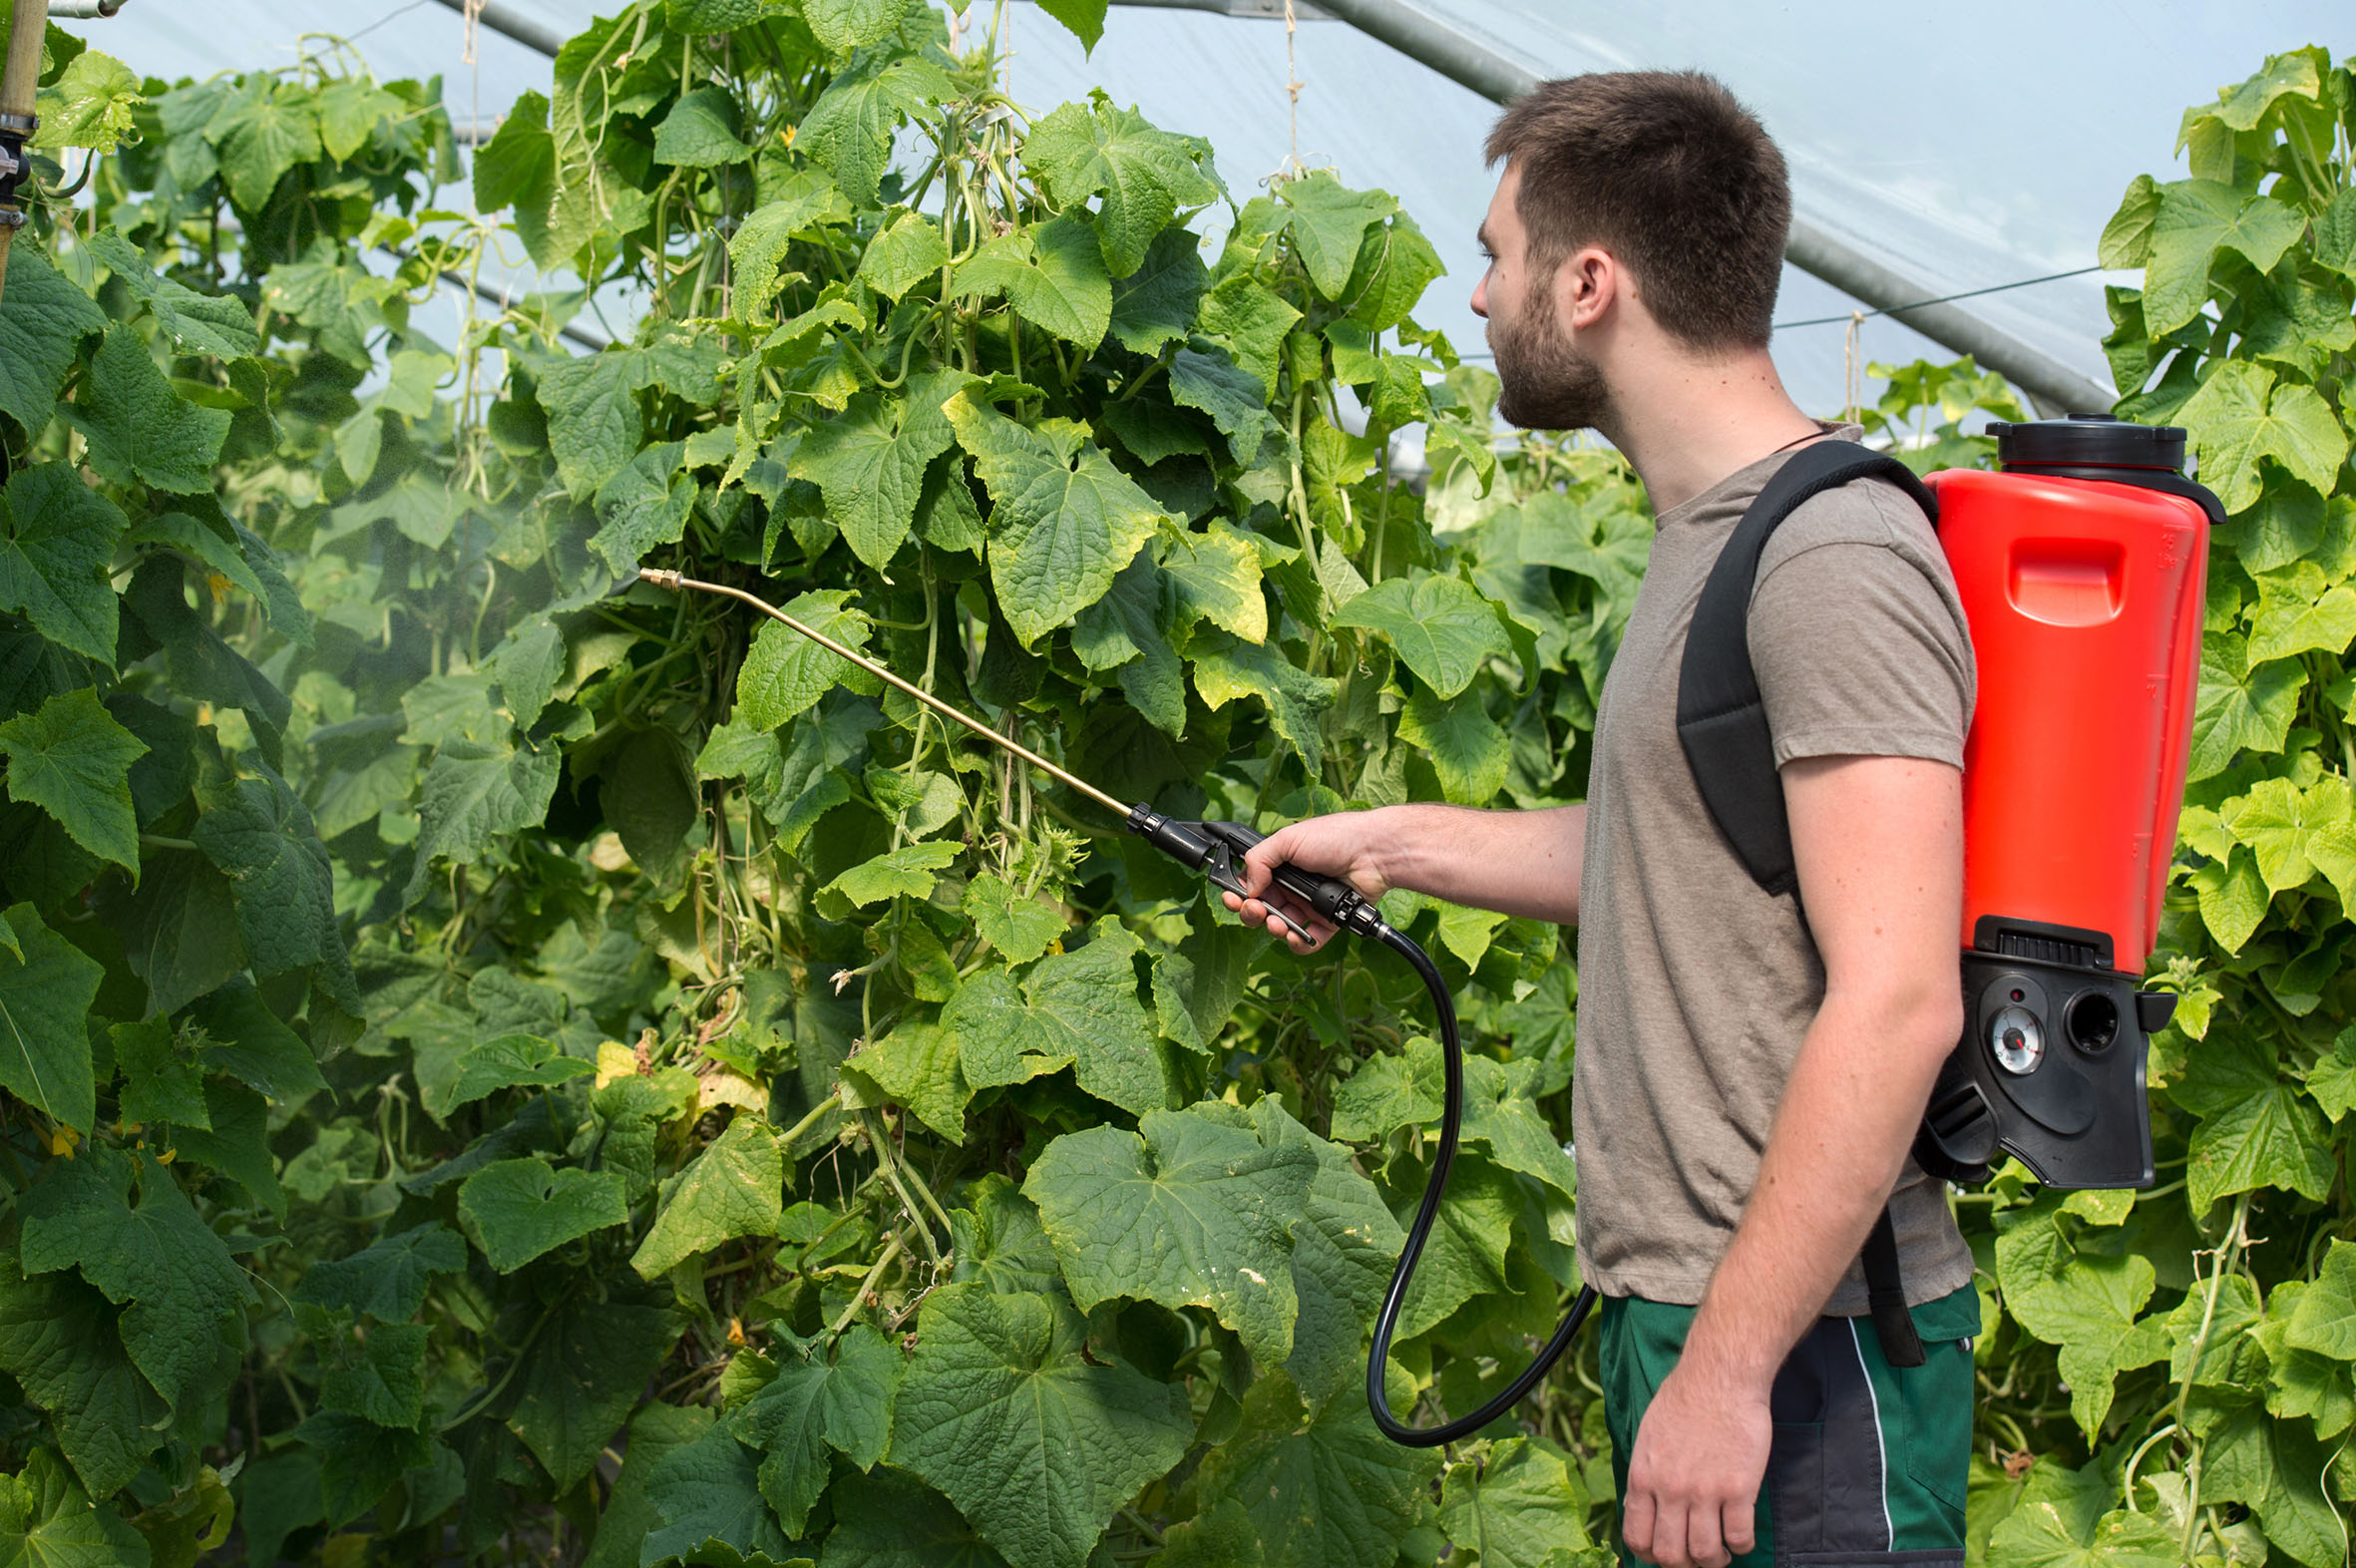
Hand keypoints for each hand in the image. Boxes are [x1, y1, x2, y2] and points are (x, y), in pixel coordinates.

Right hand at [1221, 810, 1393, 954]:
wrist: (1373, 853)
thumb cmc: (1335, 838)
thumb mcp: (1288, 839)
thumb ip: (1260, 859)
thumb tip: (1249, 886)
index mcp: (1281, 864)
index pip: (1252, 884)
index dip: (1240, 893)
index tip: (1233, 899)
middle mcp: (1293, 885)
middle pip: (1263, 908)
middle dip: (1253, 913)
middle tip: (1255, 910)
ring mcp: (1310, 904)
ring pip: (1282, 926)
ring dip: (1274, 928)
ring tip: (1278, 923)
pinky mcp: (1327, 921)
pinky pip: (1308, 939)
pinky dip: (1300, 943)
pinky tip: (1296, 937)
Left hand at [1620, 1361, 1771, 1567]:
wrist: (1719, 1378)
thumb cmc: (1684, 1400)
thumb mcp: (1648, 1437)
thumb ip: (1646, 1476)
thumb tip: (1642, 1508)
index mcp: (1643, 1477)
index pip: (1637, 1537)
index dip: (1651, 1555)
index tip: (1666, 1553)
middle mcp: (1670, 1490)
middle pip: (1670, 1555)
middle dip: (1684, 1565)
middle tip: (1696, 1556)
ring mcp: (1704, 1491)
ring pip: (1705, 1553)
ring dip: (1715, 1560)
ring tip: (1721, 1551)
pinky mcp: (1738, 1488)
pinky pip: (1739, 1537)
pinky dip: (1742, 1545)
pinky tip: (1741, 1536)